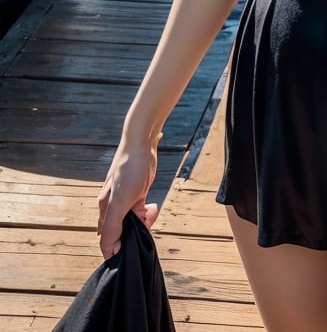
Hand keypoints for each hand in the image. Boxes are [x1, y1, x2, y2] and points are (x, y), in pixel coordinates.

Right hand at [97, 135, 159, 258]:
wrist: (142, 142)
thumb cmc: (130, 168)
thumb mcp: (121, 200)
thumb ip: (113, 225)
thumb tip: (109, 249)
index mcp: (105, 209)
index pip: (107, 239)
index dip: (116, 250)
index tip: (130, 254)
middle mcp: (112, 205)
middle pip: (121, 232)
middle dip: (134, 235)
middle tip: (146, 227)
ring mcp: (125, 198)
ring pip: (132, 222)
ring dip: (143, 223)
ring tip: (150, 213)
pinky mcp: (136, 192)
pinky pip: (140, 211)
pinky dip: (148, 213)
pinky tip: (152, 206)